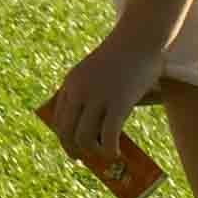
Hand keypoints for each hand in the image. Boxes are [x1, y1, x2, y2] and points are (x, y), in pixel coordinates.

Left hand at [37, 34, 158, 195]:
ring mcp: (97, 97)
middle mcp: (78, 90)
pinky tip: (116, 154)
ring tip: (104, 155)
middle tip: (84, 159)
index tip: (73, 148)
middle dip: (72, 149)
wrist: (140, 37)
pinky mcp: (118, 103)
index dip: (64, 136)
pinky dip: (109, 150)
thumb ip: (93, 94)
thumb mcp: (98, 72)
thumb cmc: (124, 55)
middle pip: (65, 131)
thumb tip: (98, 128)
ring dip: (92, 152)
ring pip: (83, 137)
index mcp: (70, 82)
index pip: (58, 117)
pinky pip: (107, 136)